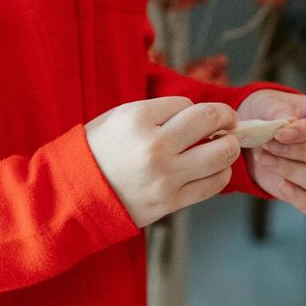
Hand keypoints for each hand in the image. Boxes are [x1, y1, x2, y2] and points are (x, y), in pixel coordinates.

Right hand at [85, 96, 238, 227]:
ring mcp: (165, 176)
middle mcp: (154, 146)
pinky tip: (215, 170)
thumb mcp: (119, 118)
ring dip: (229, 147)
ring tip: (224, 146)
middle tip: (228, 122)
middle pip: (210, 120)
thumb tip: (200, 115)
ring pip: (221, 154)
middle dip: (226, 118)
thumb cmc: (99, 152)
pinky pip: (212, 185)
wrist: (76, 195)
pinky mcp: (170, 201)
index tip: (190, 117)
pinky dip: (221, 174)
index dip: (191, 109)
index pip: (186, 104)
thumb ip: (158, 113)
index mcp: (138, 119)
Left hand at [242, 91, 305, 218]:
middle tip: (270, 145)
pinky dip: (299, 198)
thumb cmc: (273, 114)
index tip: (280, 134)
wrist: (261, 136)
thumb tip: (286, 124)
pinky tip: (281, 184)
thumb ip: (277, 111)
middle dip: (301, 152)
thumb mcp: (270, 104)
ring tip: (265, 158)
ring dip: (292, 172)